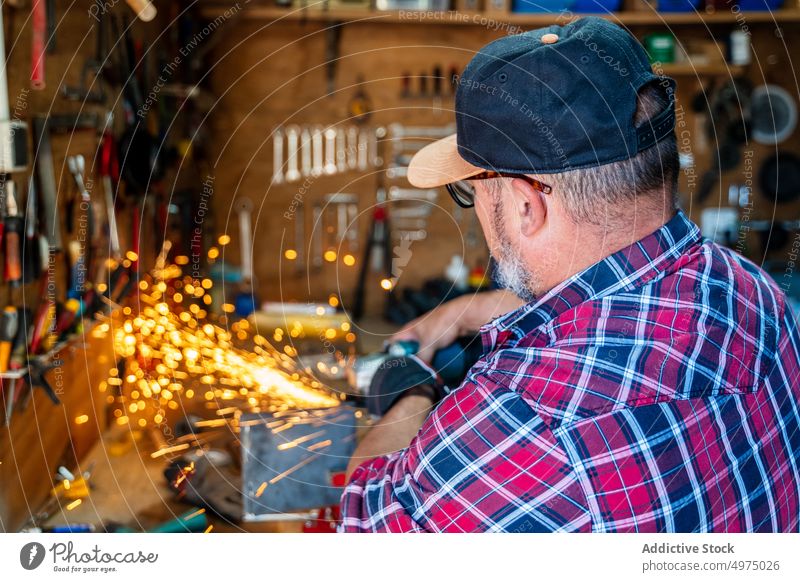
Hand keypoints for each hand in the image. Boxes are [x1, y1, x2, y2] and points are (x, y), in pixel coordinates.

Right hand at [391, 290, 524, 362]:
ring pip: (421, 352)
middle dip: (409, 362)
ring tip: (423, 374)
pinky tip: (435, 368)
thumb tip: (421, 375)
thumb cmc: (443, 325)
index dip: (391, 356)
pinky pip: (433, 352)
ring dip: (422, 362)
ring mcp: (429, 335)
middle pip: (407, 350)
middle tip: (410, 376)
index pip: (393, 344)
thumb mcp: (428, 344)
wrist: (465, 315)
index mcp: (409, 330)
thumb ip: (421, 359)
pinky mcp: (441, 338)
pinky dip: (433, 359)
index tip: (392, 370)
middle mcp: (417, 332)